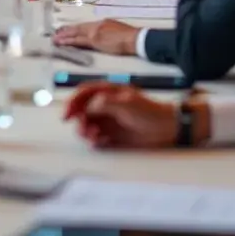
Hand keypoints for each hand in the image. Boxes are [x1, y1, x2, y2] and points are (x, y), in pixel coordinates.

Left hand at [54, 18, 139, 55]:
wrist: (134, 38)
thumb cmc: (130, 36)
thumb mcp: (117, 30)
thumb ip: (108, 31)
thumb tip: (103, 35)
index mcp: (102, 23)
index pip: (85, 26)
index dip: (75, 28)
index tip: (67, 30)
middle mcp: (96, 25)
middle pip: (78, 28)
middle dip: (67, 31)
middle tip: (56, 34)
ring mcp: (95, 32)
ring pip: (76, 34)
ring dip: (65, 37)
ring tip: (56, 39)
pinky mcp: (95, 40)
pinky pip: (79, 41)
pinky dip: (70, 42)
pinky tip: (63, 44)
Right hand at [64, 83, 178, 149]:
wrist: (167, 128)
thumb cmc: (150, 112)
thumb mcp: (127, 103)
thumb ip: (107, 103)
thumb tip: (89, 105)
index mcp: (108, 92)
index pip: (84, 93)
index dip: (73, 102)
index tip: (67, 114)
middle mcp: (105, 106)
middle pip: (82, 110)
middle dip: (79, 119)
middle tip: (84, 129)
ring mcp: (108, 120)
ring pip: (87, 125)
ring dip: (86, 131)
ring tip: (94, 136)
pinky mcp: (112, 135)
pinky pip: (96, 139)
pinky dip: (94, 141)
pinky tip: (99, 142)